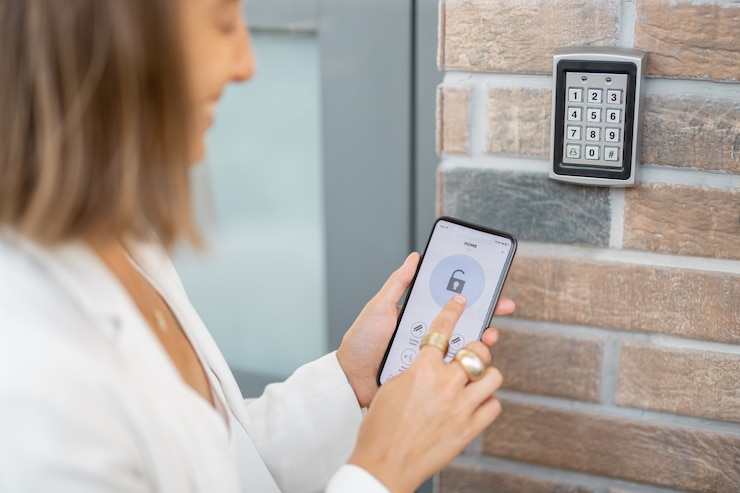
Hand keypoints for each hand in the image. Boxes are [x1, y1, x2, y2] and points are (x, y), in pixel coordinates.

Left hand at [336, 253, 514, 407]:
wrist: (350, 379)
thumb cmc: (362, 342)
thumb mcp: (379, 307)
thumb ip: (398, 284)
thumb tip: (415, 257)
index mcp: (418, 316)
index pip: (450, 302)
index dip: (472, 294)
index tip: (491, 286)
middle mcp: (428, 335)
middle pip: (463, 323)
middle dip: (486, 314)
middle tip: (501, 307)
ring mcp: (430, 356)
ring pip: (463, 346)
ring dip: (480, 340)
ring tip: (488, 334)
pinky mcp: (430, 375)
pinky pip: (453, 369)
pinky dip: (467, 364)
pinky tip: (474, 360)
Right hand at [347, 295, 503, 492]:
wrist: (383, 464)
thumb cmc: (379, 428)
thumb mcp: (392, 387)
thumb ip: (415, 370)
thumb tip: (431, 363)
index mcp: (422, 370)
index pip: (442, 330)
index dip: (452, 311)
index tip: (459, 302)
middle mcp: (444, 385)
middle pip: (476, 351)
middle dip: (476, 347)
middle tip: (471, 351)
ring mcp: (460, 407)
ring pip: (492, 376)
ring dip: (485, 374)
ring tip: (475, 378)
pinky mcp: (468, 430)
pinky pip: (494, 406)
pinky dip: (487, 401)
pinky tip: (476, 402)